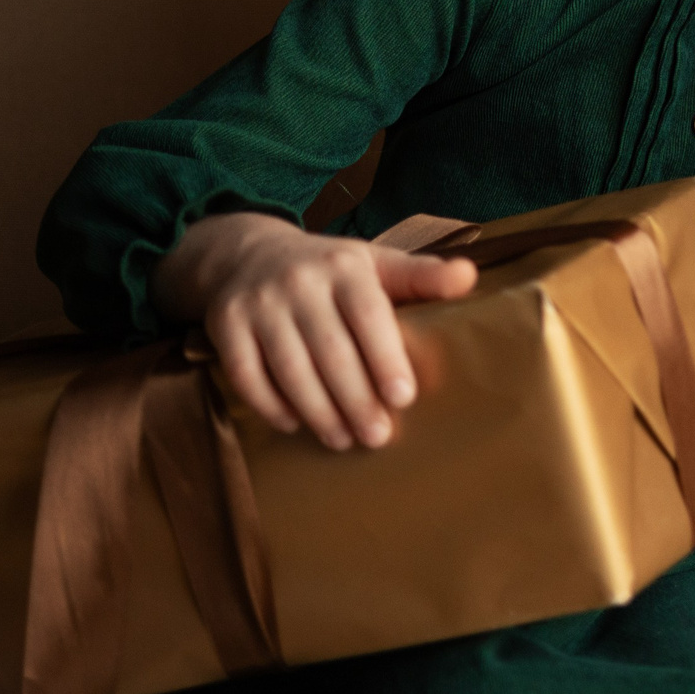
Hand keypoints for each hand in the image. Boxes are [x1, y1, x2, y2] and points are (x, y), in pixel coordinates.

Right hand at [152, 212, 477, 449]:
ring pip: (290, 368)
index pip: (368, 315)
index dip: (385, 357)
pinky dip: (270, 404)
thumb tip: (469, 277)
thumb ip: (420, 275)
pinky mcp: (224, 325)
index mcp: (345, 265)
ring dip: (318, 411)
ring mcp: (259, 303)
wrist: (247, 253)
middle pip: (330, 350)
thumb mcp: (375, 262)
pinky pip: (246, 374)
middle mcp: (300, 281)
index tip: (404, 397)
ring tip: (342, 441)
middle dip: (356, 399)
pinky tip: (294, 425)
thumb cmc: (328, 269)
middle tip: (378, 436)